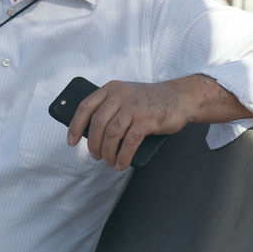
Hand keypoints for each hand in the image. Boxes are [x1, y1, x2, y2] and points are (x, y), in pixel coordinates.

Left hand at [67, 79, 192, 170]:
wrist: (180, 97)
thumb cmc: (150, 101)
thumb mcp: (127, 96)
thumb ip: (111, 108)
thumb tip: (92, 135)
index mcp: (112, 88)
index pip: (85, 106)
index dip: (75, 126)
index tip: (71, 142)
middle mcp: (120, 95)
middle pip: (97, 123)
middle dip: (93, 144)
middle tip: (96, 156)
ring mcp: (134, 106)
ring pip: (111, 134)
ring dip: (107, 152)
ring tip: (108, 161)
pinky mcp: (146, 119)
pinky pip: (129, 142)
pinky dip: (123, 156)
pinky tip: (121, 163)